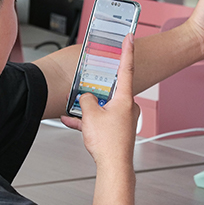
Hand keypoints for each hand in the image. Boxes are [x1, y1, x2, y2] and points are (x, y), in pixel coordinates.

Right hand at [61, 35, 139, 167]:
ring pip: (103, 108)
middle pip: (109, 92)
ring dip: (88, 110)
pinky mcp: (118, 130)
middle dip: (94, 94)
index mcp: (124, 98)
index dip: (127, 50)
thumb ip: (86, 100)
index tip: (130, 37)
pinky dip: (89, 121)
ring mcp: (124, 119)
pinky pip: (101, 120)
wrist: (114, 167)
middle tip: (84, 94)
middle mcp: (127, 107)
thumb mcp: (90, 115)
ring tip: (74, 114)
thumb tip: (86, 99)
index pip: (126, 68)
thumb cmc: (108, 143)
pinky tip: (74, 122)